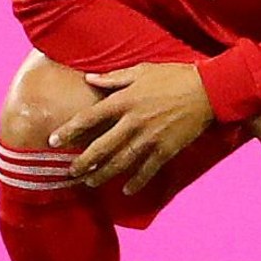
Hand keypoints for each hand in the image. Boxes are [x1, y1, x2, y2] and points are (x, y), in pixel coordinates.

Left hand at [49, 62, 213, 194]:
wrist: (207, 90)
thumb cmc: (173, 76)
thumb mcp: (141, 70)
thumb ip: (113, 78)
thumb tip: (88, 79)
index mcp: (125, 100)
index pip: (89, 118)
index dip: (69, 130)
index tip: (53, 140)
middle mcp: (133, 122)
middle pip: (101, 147)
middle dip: (83, 162)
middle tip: (69, 172)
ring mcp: (150, 139)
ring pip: (120, 162)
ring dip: (103, 175)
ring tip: (90, 183)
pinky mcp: (166, 150)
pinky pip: (147, 170)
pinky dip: (136, 182)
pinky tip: (126, 190)